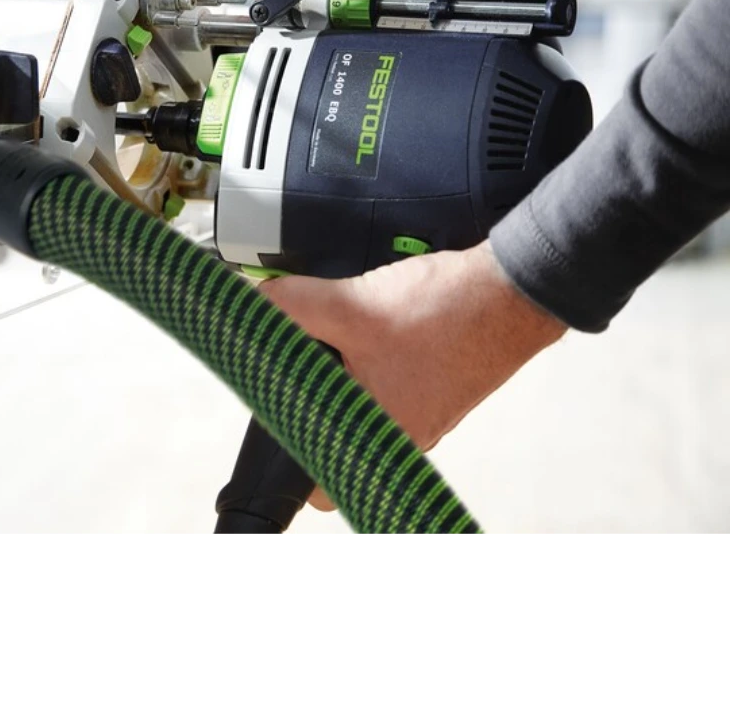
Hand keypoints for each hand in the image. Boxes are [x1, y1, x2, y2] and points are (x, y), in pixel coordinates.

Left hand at [259, 242, 566, 510]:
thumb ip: (291, 306)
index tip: (271, 404)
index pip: (317, 478)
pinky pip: (387, 377)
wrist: (513, 289)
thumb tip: (253, 305)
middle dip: (312, 391)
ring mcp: (423, 408)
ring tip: (336, 329)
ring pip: (361, 397)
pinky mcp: (435, 381)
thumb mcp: (352, 305)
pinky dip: (371, 352)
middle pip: (335, 428)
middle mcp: (404, 432)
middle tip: (299, 354)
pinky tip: (370, 320)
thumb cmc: (450, 313)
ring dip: (343, 365)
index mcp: (380, 433)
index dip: (288, 442)